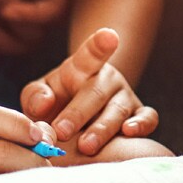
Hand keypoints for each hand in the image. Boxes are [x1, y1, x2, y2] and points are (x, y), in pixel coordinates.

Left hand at [22, 27, 157, 155]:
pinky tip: (129, 132)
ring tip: (86, 146)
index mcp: (82, 68)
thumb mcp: (38, 95)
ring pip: (119, 109)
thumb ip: (34, 96)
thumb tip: (44, 104)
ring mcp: (126, 96)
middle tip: (61, 131)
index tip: (109, 36)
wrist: (77, 119)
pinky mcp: (140, 114)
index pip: (90, 54)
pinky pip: (148, 118)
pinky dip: (142, 125)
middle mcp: (108, 79)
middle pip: (96, 92)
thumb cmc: (55, 104)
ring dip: (102, 128)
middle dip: (78, 113)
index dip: (100, 45)